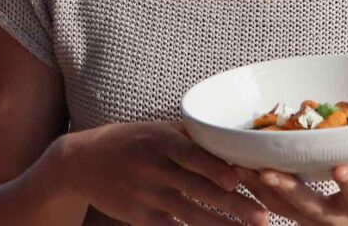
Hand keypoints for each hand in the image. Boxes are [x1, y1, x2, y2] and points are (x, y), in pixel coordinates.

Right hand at [62, 120, 268, 225]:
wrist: (84, 162)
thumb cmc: (131, 141)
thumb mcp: (155, 129)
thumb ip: (190, 134)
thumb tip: (231, 136)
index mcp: (161, 141)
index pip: (193, 155)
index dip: (216, 168)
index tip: (240, 180)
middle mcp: (154, 168)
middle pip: (198, 188)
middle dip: (233, 205)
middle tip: (263, 217)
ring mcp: (147, 195)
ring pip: (190, 214)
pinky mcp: (140, 217)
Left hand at [234, 151, 347, 225]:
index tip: (341, 169)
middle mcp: (337, 220)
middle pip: (309, 206)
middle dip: (287, 189)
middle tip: (266, 172)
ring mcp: (314, 224)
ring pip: (282, 209)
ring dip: (260, 188)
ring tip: (239, 167)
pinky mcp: (298, 224)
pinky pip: (273, 209)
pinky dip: (256, 192)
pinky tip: (239, 173)